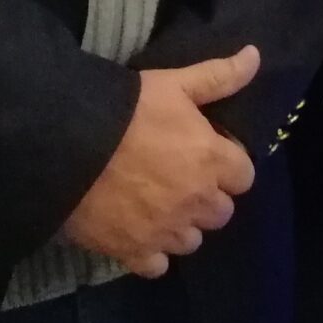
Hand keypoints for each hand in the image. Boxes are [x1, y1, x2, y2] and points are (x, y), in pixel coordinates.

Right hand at [64, 46, 260, 278]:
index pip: (244, 177)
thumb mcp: (175, 84)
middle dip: (207, 197)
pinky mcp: (132, 252)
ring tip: (160, 207)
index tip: (206, 154)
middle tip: (182, 180)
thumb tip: (256, 56)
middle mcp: (196, 201)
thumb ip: (219, 76)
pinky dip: (152, 254)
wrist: (67, 145)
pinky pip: (157, 265)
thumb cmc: (127, 109)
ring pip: (192, 240)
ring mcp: (165, 231)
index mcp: (212, 161)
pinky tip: (139, 234)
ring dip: (182, 226)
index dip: (228, 165)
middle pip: (221, 212)